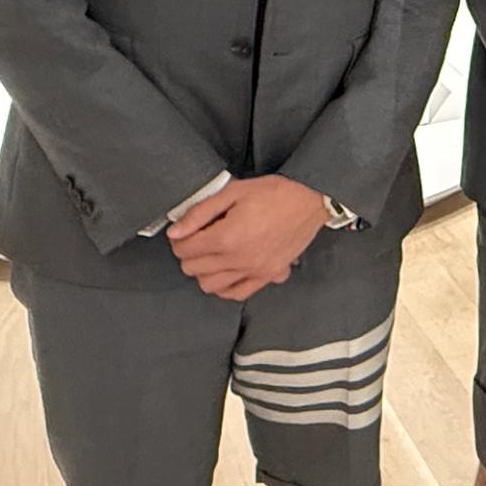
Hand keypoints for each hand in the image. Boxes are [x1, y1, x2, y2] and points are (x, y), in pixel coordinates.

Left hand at [168, 176, 328, 301]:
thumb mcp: (234, 191)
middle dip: (188, 253)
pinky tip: (227, 271)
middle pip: (193, 268)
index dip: (179, 238)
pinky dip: (225, 287)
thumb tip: (175, 231)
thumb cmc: (275, 192)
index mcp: (227, 236)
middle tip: (197, 239)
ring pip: (210, 285)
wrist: (311, 200)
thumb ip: (200, 212)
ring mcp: (254, 271)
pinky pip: (236, 293)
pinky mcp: (268, 275)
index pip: (185, 249)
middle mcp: (238, 259)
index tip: (185, 231)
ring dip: (204, 271)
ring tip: (211, 255)